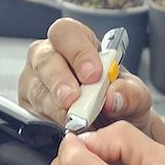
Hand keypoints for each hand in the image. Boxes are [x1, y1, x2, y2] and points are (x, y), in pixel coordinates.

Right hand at [17, 18, 155, 132]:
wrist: (114, 131)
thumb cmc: (118, 100)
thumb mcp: (135, 95)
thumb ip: (130, 93)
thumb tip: (114, 97)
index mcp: (77, 42)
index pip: (68, 33)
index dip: (77, 51)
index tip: (93, 74)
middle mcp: (50, 57)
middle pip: (43, 58)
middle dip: (60, 80)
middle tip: (75, 100)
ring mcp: (35, 82)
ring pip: (35, 89)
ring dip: (56, 107)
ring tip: (76, 120)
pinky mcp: (28, 109)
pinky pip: (32, 113)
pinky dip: (50, 122)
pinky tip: (66, 128)